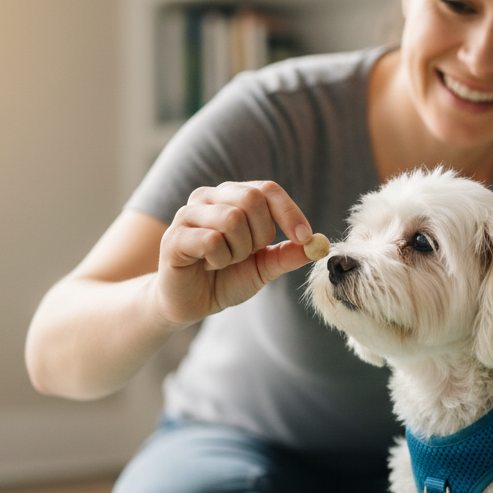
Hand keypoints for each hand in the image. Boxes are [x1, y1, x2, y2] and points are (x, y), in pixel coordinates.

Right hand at [153, 180, 313, 327]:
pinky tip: (208, 266)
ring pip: (232, 219)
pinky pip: (211, 240)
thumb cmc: (224, 279)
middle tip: (247, 255)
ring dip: (238, 251)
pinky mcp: (174, 236)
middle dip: (260, 235)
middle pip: (251, 198)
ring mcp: (188, 214)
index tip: (304, 238)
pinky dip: (219, 259)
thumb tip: (317, 245)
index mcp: (232, 197)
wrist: (190, 303)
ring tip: (225, 261)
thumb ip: (288, 255)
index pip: (267, 189)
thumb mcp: (264, 268)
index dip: (289, 212)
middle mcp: (208, 198)